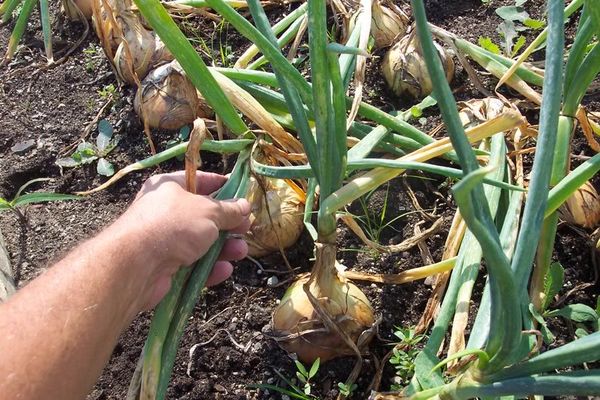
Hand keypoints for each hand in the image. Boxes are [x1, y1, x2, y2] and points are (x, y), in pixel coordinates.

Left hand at [111, 171, 250, 309]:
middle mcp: (165, 212)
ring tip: (241, 252)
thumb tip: (245, 205)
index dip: (224, 186)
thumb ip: (229, 210)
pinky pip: (192, 266)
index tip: (244, 193)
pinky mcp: (164, 267)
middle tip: (247, 228)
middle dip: (228, 224)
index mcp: (170, 188)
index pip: (200, 181)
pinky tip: (224, 270)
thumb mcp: (209, 212)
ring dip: (223, 248)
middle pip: (203, 216)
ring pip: (200, 243)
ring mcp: (164, 241)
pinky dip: (209, 268)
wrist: (136, 265)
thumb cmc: (173, 225)